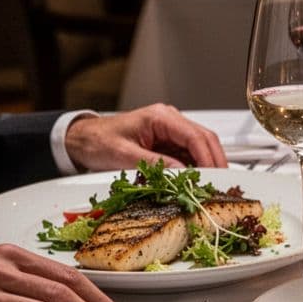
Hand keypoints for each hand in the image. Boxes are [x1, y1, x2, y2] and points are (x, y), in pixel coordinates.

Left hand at [64, 104, 226, 170]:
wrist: (83, 139)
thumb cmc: (98, 141)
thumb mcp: (124, 155)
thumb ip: (154, 163)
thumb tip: (180, 173)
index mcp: (161, 117)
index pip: (195, 136)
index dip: (207, 157)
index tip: (213, 175)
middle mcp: (169, 120)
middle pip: (205, 139)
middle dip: (215, 161)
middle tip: (220, 182)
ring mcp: (170, 131)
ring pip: (200, 147)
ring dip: (205, 165)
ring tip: (208, 184)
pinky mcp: (168, 142)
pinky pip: (188, 155)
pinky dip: (194, 168)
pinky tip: (194, 181)